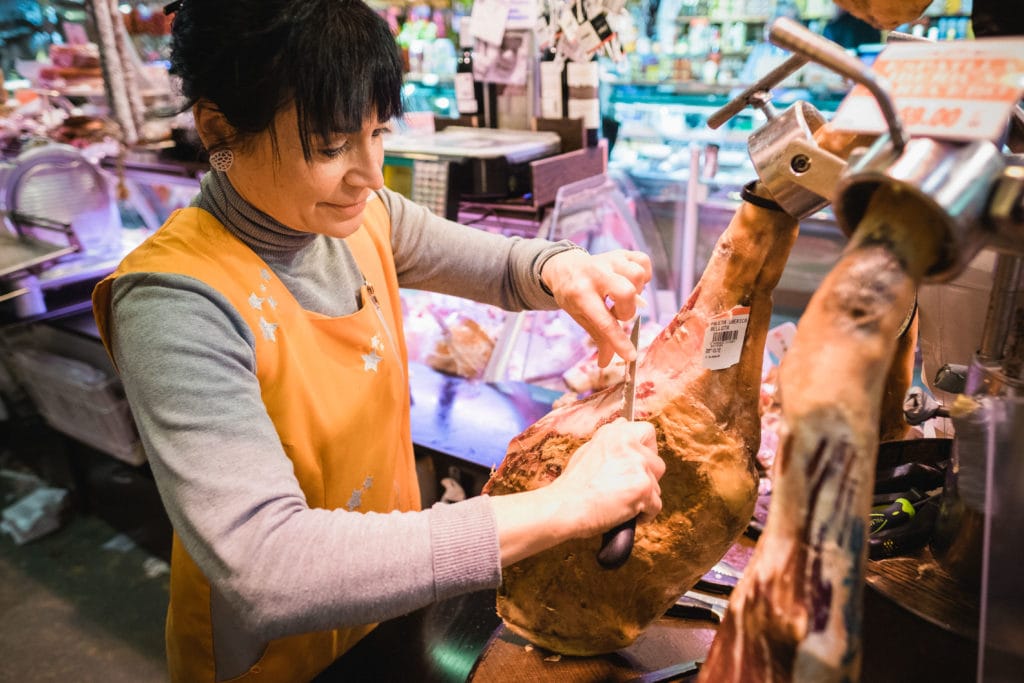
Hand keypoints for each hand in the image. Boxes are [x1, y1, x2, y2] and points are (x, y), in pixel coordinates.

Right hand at [490, 418, 663, 565]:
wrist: (564, 506)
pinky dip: (644, 515)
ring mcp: (638, 466)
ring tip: (620, 504)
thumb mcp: (587, 450)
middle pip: (657, 463)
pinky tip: (625, 515)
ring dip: (643, 498)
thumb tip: (623, 426)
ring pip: (656, 487)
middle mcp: (629, 444)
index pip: (647, 431)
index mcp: (615, 433)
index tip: (640, 461)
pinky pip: (655, 506)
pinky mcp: (644, 488)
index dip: (647, 449)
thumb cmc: (572, 485)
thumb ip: (611, 441)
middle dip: (647, 479)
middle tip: (627, 488)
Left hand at [541, 248, 651, 367]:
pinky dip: (644, 275)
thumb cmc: (574, 295)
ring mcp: (609, 260)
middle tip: (618, 312)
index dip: (619, 340)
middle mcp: (595, 274)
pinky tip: (633, 283)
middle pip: (626, 291)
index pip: (603, 321)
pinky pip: (643, 261)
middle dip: (627, 309)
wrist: (565, 267)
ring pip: (637, 274)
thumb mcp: (580, 316)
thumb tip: (606, 363)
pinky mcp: (621, 253)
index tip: (630, 355)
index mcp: (580, 293)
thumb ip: (598, 338)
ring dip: (637, 291)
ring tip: (626, 297)